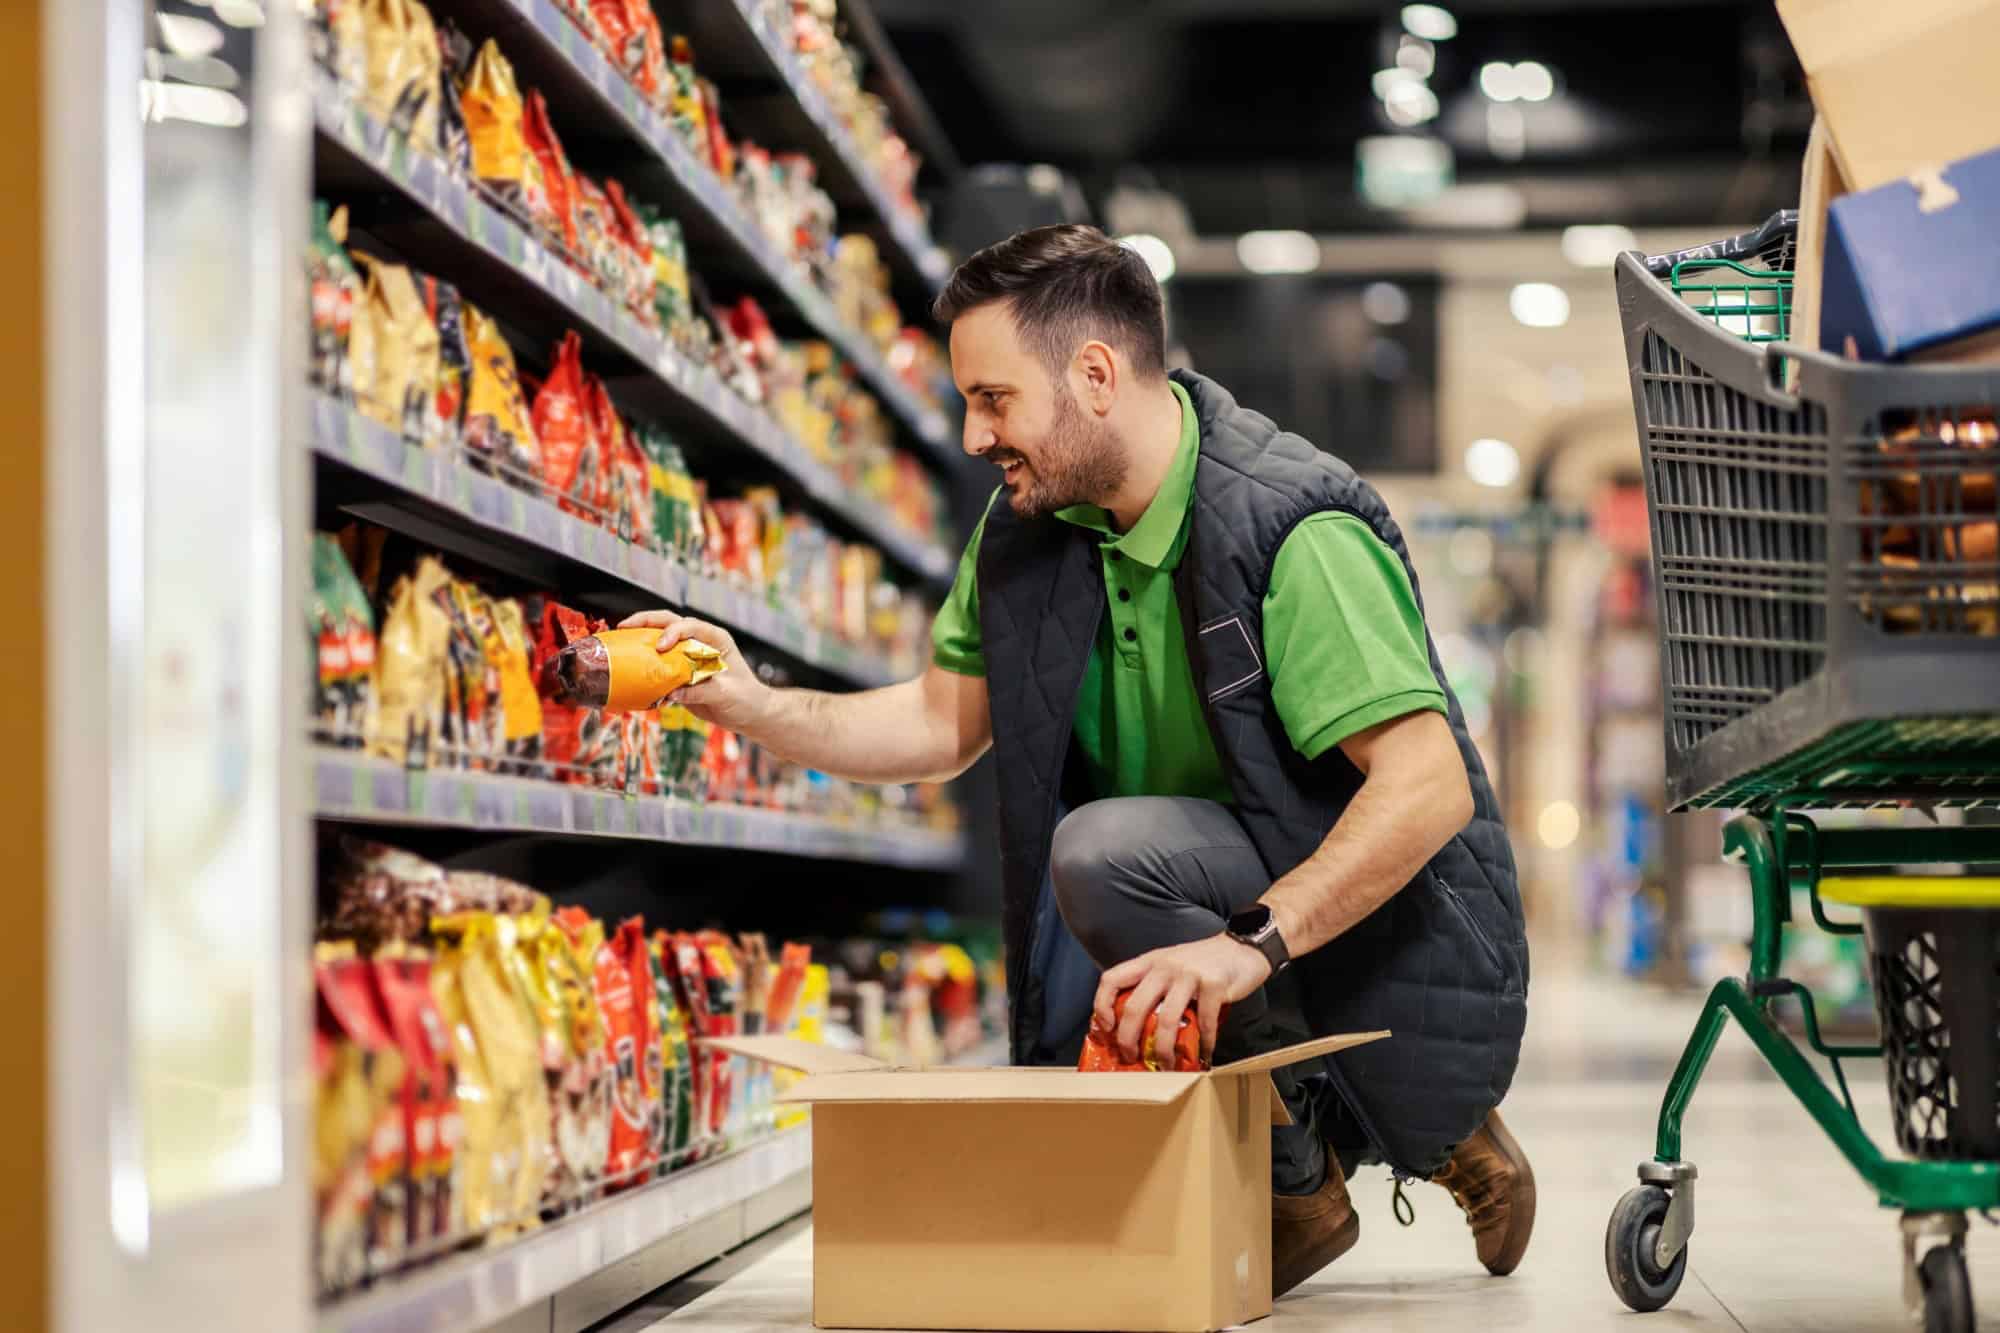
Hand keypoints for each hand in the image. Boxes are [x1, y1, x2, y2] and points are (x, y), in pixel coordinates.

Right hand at [616, 611, 768, 732]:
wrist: (750, 715)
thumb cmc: (746, 698)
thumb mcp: (727, 694)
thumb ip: (701, 691)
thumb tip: (673, 693)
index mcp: (715, 639)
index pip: (690, 626)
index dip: (673, 632)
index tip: (660, 646)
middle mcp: (700, 643)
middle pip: (669, 623)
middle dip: (646, 621)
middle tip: (624, 627)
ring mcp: (688, 657)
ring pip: (660, 641)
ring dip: (640, 640)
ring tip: (619, 643)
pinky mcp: (680, 674)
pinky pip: (658, 667)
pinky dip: (644, 666)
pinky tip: (628, 670)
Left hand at [1091, 932, 1272, 1067]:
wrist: (1242, 948)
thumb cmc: (1203, 963)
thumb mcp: (1170, 966)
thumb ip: (1153, 987)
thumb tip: (1135, 1027)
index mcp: (1149, 962)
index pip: (1112, 979)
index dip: (1101, 1005)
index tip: (1106, 1028)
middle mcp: (1165, 966)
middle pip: (1135, 1007)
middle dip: (1128, 1039)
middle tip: (1131, 1057)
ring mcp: (1189, 975)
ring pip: (1166, 1020)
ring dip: (1163, 1050)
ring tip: (1165, 1065)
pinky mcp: (1213, 986)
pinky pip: (1203, 1023)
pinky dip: (1203, 1044)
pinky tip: (1204, 1054)